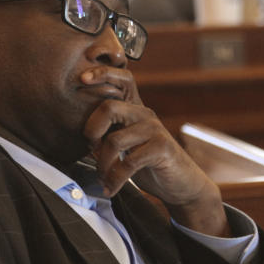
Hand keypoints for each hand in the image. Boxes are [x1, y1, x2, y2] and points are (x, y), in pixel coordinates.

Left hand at [80, 66, 227, 236]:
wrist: (181, 184)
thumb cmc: (150, 165)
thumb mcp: (128, 147)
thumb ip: (110, 136)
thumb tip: (85, 140)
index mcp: (135, 109)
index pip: (120, 81)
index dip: (101, 74)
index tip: (82, 79)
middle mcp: (144, 114)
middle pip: (109, 107)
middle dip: (92, 132)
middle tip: (90, 151)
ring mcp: (154, 129)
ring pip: (114, 141)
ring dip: (102, 165)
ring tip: (102, 178)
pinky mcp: (161, 148)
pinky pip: (129, 162)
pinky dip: (115, 179)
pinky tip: (111, 188)